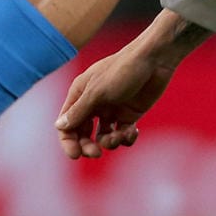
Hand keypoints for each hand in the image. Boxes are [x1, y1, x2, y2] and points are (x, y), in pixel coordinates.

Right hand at [55, 47, 175, 158]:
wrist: (156, 59)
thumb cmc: (123, 70)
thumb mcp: (98, 92)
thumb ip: (79, 111)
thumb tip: (60, 126)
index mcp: (80, 95)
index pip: (66, 124)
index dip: (68, 142)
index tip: (76, 155)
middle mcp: (94, 104)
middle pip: (83, 134)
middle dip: (88, 146)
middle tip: (96, 154)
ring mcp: (112, 110)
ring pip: (103, 137)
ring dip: (109, 142)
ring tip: (120, 136)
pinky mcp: (130, 114)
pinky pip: (122, 134)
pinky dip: (126, 138)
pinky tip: (133, 132)